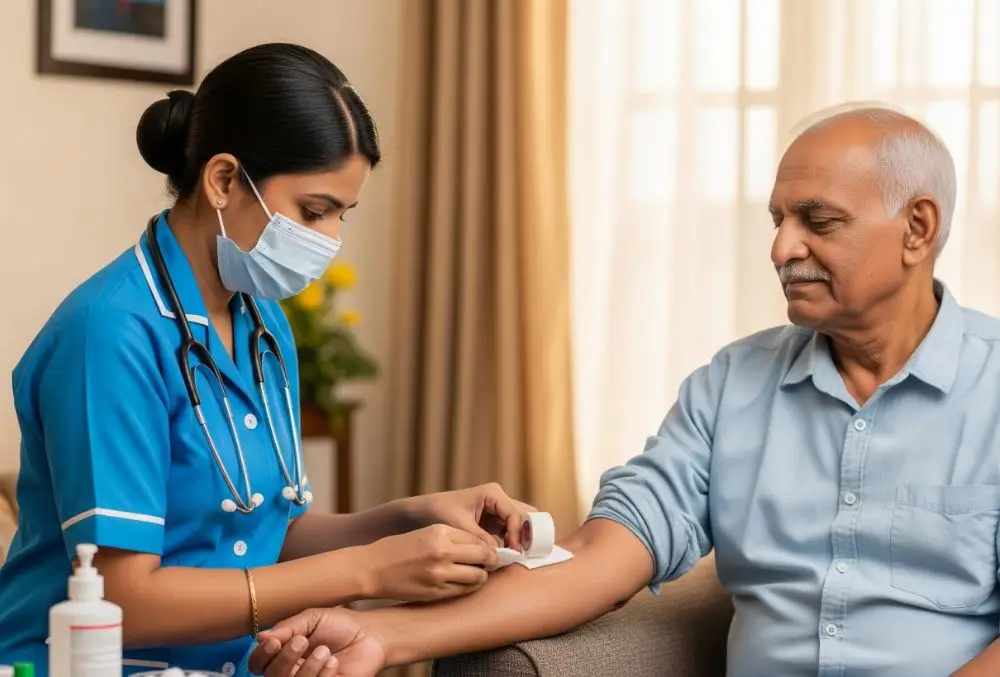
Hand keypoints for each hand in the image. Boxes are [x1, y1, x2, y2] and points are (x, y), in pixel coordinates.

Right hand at [249, 608, 385, 676]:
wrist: (370, 634)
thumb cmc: (340, 625)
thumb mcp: (312, 619)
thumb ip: (288, 627)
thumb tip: (261, 637)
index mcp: (283, 653)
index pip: (258, 663)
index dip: (261, 656)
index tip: (274, 642)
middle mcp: (292, 671)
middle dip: (284, 660)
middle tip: (301, 641)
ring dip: (307, 668)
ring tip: (324, 650)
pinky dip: (323, 675)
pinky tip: (334, 662)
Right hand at [360, 523, 498, 601]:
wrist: (372, 568)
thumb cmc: (399, 548)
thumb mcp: (426, 533)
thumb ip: (454, 538)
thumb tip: (483, 547)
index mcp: (440, 532)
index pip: (479, 539)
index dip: (490, 546)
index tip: (492, 550)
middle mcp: (442, 552)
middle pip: (485, 557)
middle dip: (492, 561)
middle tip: (492, 563)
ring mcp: (439, 574)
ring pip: (478, 577)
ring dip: (481, 576)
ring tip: (476, 573)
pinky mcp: (435, 592)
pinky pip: (464, 591)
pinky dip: (469, 587)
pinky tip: (463, 583)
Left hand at [404, 483, 535, 550]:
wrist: (422, 512)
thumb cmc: (438, 512)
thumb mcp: (459, 526)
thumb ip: (479, 539)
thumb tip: (498, 555)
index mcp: (492, 493)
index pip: (515, 514)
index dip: (517, 534)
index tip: (513, 552)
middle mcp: (499, 500)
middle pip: (523, 516)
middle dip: (526, 535)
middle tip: (525, 554)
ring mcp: (497, 512)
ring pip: (519, 526)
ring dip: (519, 541)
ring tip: (517, 558)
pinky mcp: (493, 524)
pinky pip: (509, 533)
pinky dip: (511, 544)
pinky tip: (508, 557)